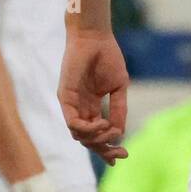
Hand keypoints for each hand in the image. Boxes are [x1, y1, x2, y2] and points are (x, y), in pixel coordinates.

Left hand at [58, 29, 129, 161]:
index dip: (109, 147)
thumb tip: (120, 133)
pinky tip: (101, 123)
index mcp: (92, 106)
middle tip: (120, 153)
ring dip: (97, 139)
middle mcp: (80, 108)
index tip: (125, 154)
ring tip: (109, 128)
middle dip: (105, 150)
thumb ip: (119, 110)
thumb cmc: (107, 57)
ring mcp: (72, 104)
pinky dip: (87, 128)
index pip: (97, 134)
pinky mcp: (65, 98)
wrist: (95, 37)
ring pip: (79, 136)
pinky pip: (73, 123)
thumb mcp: (118, 88)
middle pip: (88, 140)